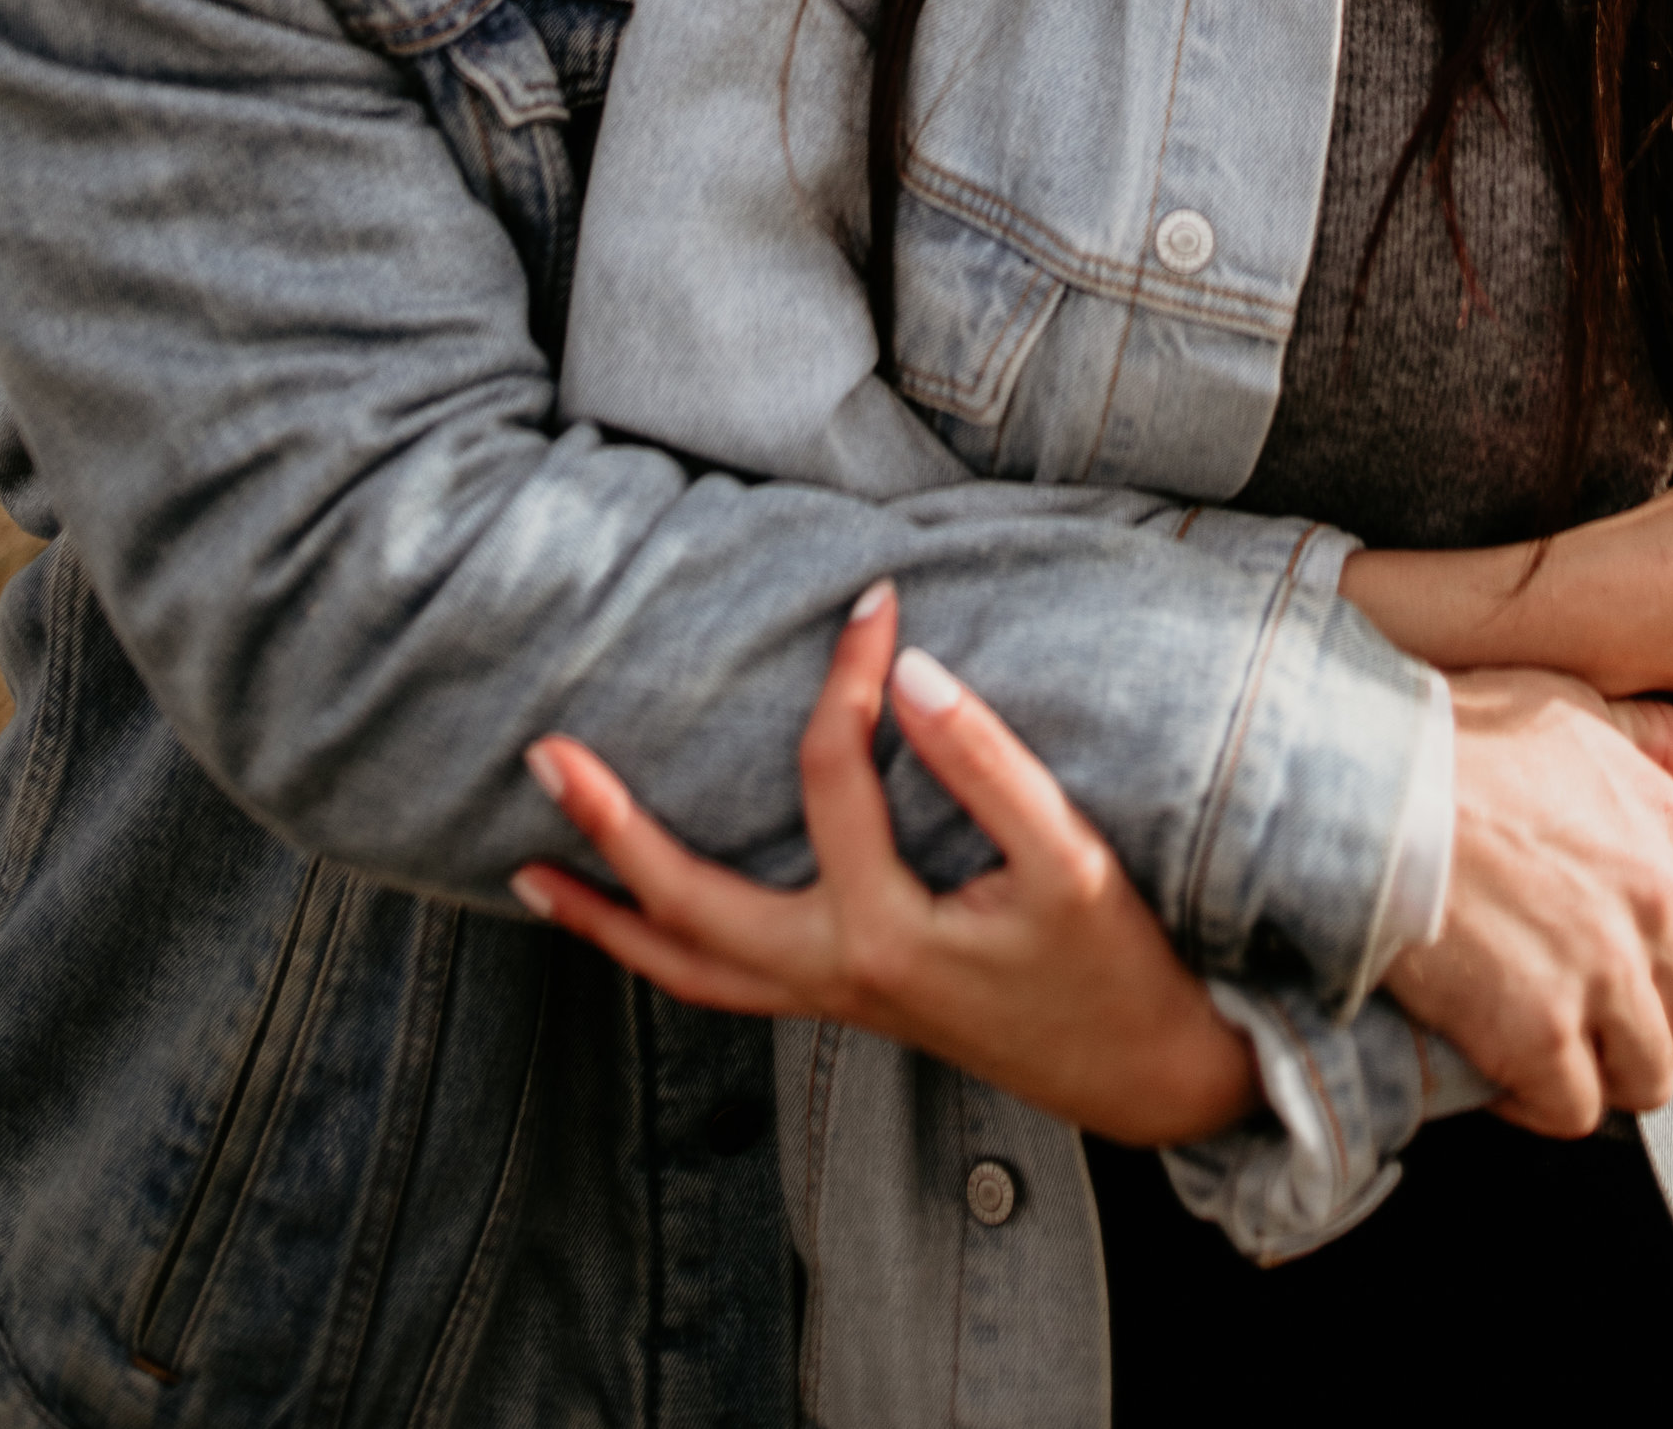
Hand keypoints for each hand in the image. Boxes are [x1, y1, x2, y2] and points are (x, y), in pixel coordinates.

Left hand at [512, 585, 1258, 1146]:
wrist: (1146, 1074)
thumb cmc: (1114, 966)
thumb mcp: (1070, 860)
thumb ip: (987, 765)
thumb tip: (909, 673)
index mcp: (884, 932)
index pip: (831, 775)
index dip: (849, 676)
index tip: (872, 598)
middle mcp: (835, 976)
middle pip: (689, 908)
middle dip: (610, 831)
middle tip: (542, 756)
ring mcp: (833, 1000)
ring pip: (688, 970)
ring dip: (605, 919)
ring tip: (527, 873)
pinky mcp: (845, 1003)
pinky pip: (722, 985)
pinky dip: (661, 952)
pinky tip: (639, 917)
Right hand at [1385, 672, 1672, 1138]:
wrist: (1364, 788)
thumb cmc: (1455, 738)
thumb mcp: (1570, 708)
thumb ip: (1664, 737)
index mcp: (1668, 840)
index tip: (1650, 968)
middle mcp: (1653, 913)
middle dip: (1650, 1029)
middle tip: (1586, 1009)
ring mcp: (1600, 979)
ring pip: (1647, 1080)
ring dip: (1599, 1070)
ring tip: (1543, 1038)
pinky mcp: (1539, 1036)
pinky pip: (1573, 1110)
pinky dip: (1536, 1100)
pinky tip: (1498, 1063)